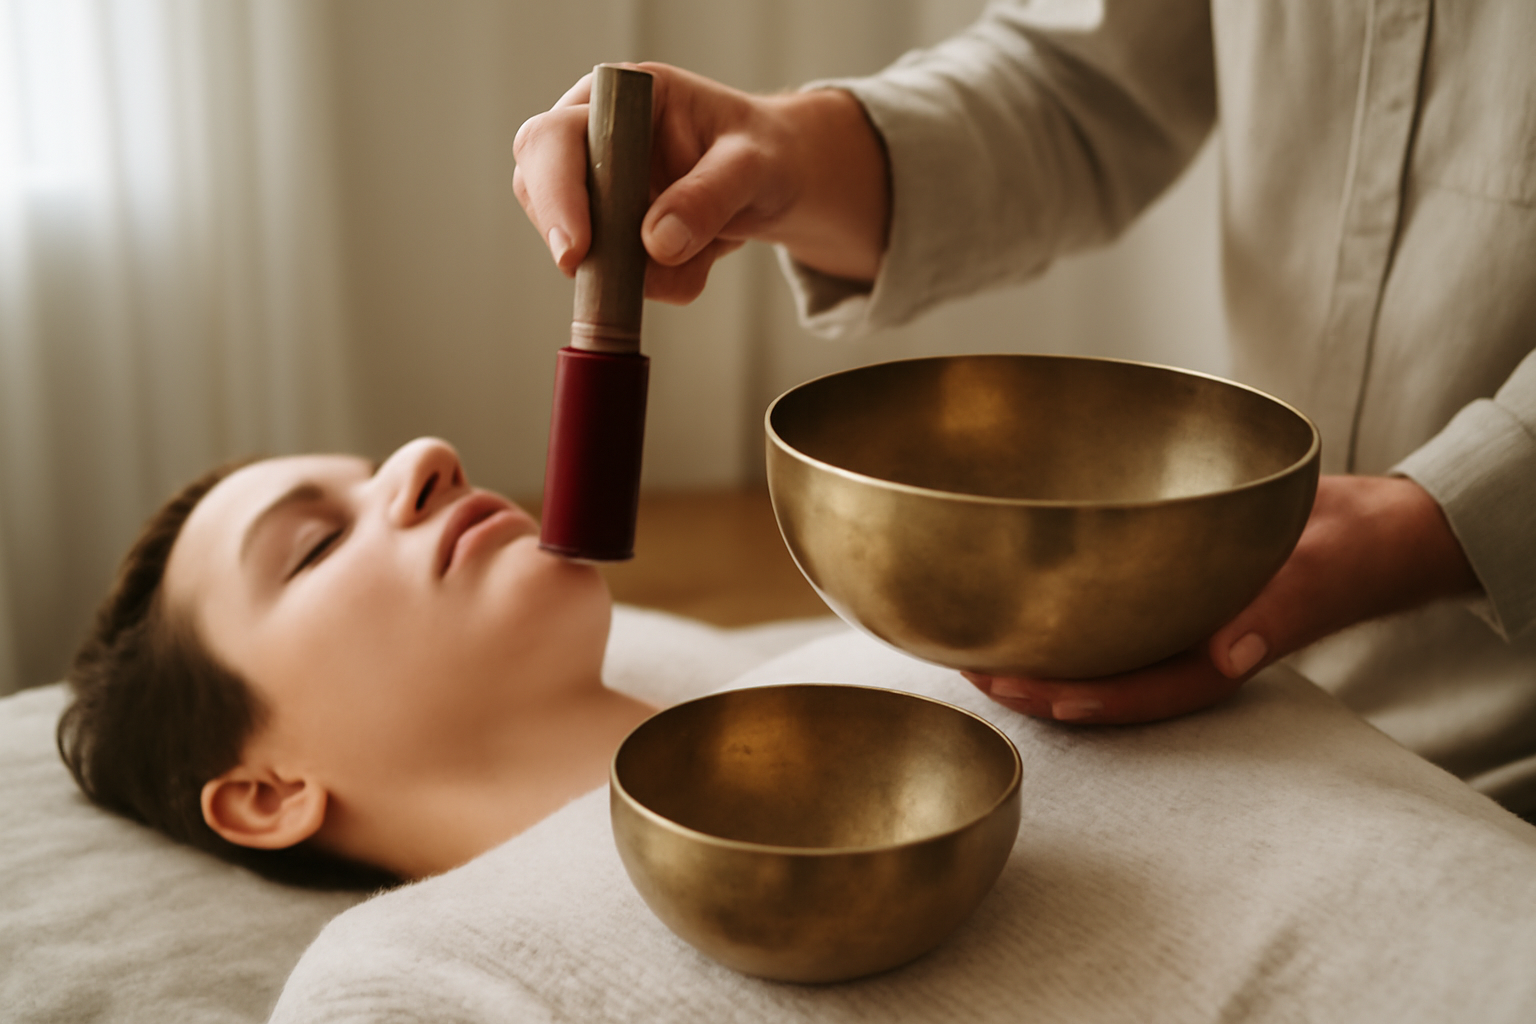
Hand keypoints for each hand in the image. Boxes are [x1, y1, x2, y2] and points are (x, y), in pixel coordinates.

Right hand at [512, 62, 889, 303]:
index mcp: (621, 100)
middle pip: (537, 187)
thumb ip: (710, 195)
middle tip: (612, 284)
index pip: (554, 137)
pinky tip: (700, 260)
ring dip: (629, 270)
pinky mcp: (613, 235)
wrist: (778, 182)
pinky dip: (658, 283)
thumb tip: (657, 243)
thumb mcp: (754, 165)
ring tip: (702, 252)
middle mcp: (595, 140)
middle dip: (571, 238)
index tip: (577, 247)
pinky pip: (615, 277)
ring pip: (571, 241)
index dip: (555, 191)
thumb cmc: (765, 153)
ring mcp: (597, 191)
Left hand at [965, 475, 1480, 724]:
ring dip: (1041, 648)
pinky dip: (1068, 607)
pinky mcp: (1171, 586)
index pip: (1134, 693)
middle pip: (1099, 678)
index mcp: (1216, 661)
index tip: (1019, 689)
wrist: (1369, 525)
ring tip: (974, 637)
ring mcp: (1177, 622)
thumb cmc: (1348, 553)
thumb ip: (1274, 615)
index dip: (1075, 697)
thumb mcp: (1315, 577)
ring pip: (1097, 648)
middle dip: (1034, 679)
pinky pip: (1111, 608)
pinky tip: (1023, 595)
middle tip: (967, 662)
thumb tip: (1230, 654)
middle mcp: (1185, 648)